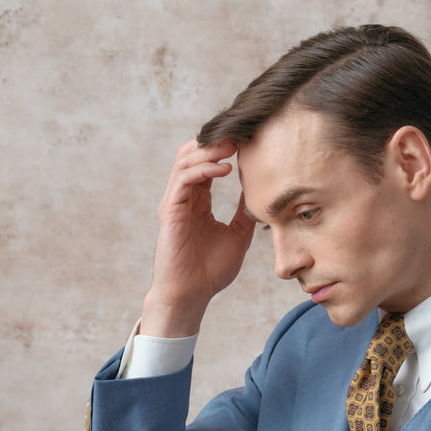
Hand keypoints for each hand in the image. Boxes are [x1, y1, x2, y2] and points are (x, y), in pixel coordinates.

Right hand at [141, 140, 255, 337]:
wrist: (192, 295)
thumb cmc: (211, 271)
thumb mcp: (238, 236)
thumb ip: (244, 213)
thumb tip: (259, 194)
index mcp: (198, 201)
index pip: (207, 163)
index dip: (224, 149)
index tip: (247, 141)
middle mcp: (184, 197)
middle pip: (192, 153)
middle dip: (216, 141)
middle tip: (241, 135)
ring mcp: (175, 202)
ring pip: (186, 160)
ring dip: (210, 150)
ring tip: (233, 147)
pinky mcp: (171, 211)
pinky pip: (184, 179)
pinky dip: (204, 169)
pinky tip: (225, 170)